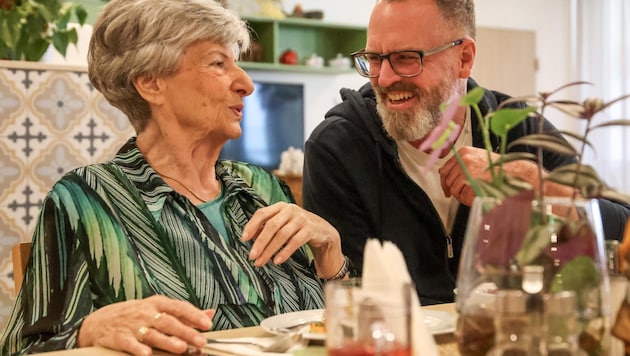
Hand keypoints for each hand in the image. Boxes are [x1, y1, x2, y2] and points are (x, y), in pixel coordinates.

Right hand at [78, 295, 213, 355]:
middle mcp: (145, 312)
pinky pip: (129, 343)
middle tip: (200, 340)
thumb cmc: (134, 315)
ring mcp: (132, 325)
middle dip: (185, 331)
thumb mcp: (158, 309)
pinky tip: (146, 354)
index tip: (208, 324)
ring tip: (180, 348)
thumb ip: (184, 313)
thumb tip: (210, 313)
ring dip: (167, 341)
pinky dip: (137, 348)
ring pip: (152, 333)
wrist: (97, 322)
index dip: (194, 315)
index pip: (179, 307)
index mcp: (157, 303)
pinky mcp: (118, 337)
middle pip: (168, 321)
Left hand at [242, 202, 344, 277]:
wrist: (323, 231)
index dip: (252, 225)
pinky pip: (296, 241)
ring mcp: (302, 219)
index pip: (262, 213)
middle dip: (260, 242)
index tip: (243, 239)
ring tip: (261, 262)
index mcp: (280, 206)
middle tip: (252, 256)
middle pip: (271, 225)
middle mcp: (290, 210)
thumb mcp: (282, 224)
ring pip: (282, 235)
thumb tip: (249, 237)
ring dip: (270, 250)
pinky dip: (285, 251)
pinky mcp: (311, 229)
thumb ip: (266, 228)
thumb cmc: (297, 228)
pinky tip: (277, 260)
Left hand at [440, 146, 569, 205]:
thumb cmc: (502, 168)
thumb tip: (452, 176)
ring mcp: (467, 167)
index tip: (446, 189)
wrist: (518, 172)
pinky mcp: (472, 177)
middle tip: (461, 196)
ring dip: (461, 196)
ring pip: (454, 187)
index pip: (445, 168)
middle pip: (448, 179)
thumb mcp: (480, 160)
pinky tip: (476, 198)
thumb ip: (465, 166)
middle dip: (453, 190)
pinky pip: (462, 194)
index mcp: (465, 152)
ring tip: (473, 196)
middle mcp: (464, 157)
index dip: (444, 181)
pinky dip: (467, 200)